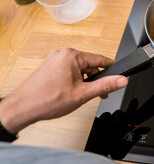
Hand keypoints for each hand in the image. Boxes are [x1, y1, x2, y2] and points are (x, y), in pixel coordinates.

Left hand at [0, 48, 127, 133]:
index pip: (100, 59)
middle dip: (96, 79)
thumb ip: (105, 85)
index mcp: (72, 56)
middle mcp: (62, 54)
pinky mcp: (50, 67)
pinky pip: (69, 71)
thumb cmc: (46, 100)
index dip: (111, 69)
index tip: (119, 75)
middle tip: (99, 94)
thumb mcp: (83, 94)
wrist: (22, 109)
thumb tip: (122, 80)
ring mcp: (54, 60)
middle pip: (90, 65)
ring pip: (79, 69)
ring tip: (80, 96)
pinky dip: (74, 81)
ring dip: (84, 82)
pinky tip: (71, 93)